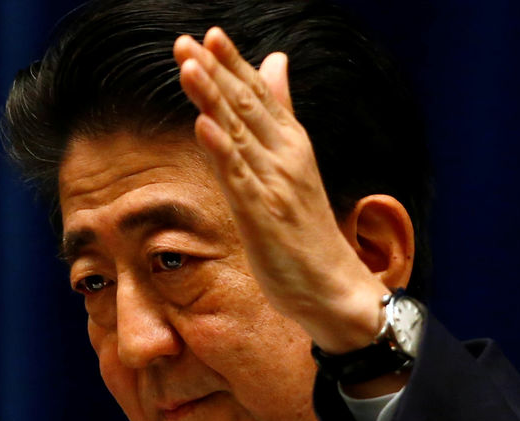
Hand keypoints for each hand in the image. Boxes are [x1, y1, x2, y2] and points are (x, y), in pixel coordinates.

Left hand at [173, 28, 385, 352]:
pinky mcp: (264, 217)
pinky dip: (222, 150)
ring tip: (188, 67)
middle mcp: (285, 158)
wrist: (333, 286)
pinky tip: (203, 125)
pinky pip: (239, 179)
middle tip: (186, 42)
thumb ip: (282, 114)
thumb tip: (276, 63)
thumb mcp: (295, 166)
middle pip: (247, 106)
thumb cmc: (308, 230)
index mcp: (291, 146)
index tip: (209, 34)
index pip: (260, 95)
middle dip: (215, 71)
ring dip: (213, 99)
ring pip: (240, 135)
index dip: (234, 64)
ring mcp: (275, 186)